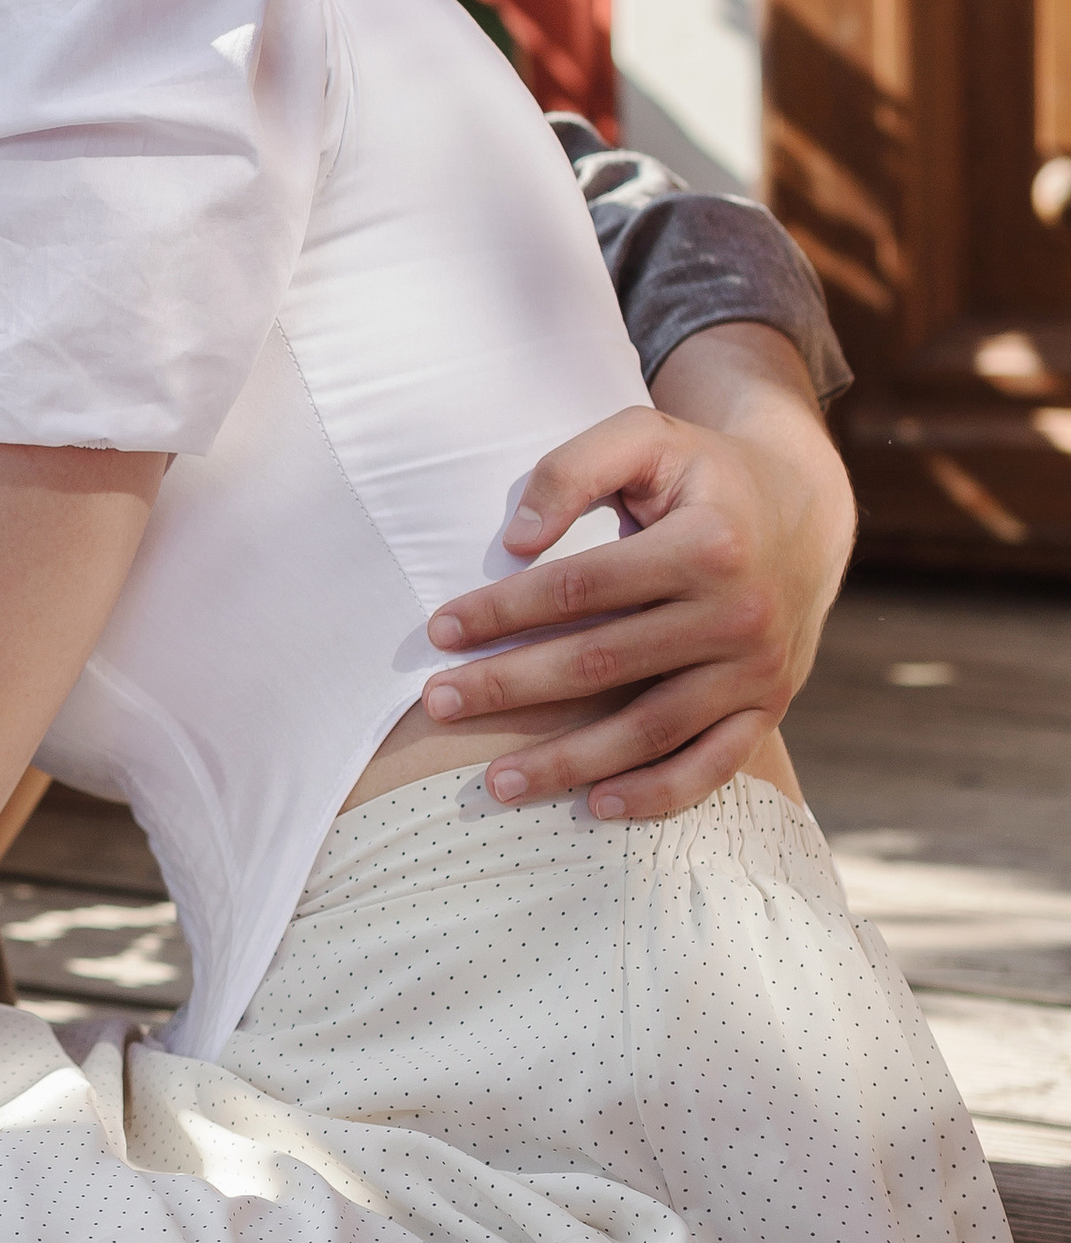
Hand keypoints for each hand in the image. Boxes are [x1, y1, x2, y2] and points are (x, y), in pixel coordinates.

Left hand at [419, 328, 851, 820]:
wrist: (804, 511)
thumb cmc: (702, 473)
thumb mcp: (645, 437)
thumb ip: (574, 470)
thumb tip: (516, 541)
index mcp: (705, 542)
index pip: (581, 586)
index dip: (504, 610)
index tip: (439, 630)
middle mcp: (739, 612)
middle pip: (603, 663)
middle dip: (511, 686)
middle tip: (437, 703)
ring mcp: (758, 669)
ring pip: (651, 728)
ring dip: (570, 760)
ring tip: (496, 780)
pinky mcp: (769, 706)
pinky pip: (711, 764)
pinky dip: (657, 793)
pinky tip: (595, 805)